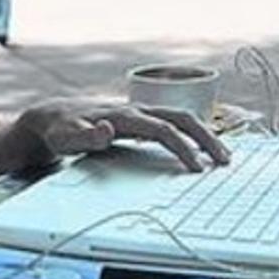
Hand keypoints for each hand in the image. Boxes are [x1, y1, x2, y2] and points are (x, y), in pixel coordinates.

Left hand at [21, 100, 230, 171]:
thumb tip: (106, 130)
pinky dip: (192, 134)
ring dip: (204, 135)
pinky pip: (173, 124)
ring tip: (223, 157)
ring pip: (181, 119)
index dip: (182, 147)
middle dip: (206, 137)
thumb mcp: (65, 137)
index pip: (163, 129)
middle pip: (181, 118)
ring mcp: (140, 113)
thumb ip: (84, 136)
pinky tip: (202, 150)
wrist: (53, 117)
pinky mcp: (140, 120)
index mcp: (124, 116)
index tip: (196, 168)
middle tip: (225, 160)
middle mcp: (136, 110)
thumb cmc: (60, 130)